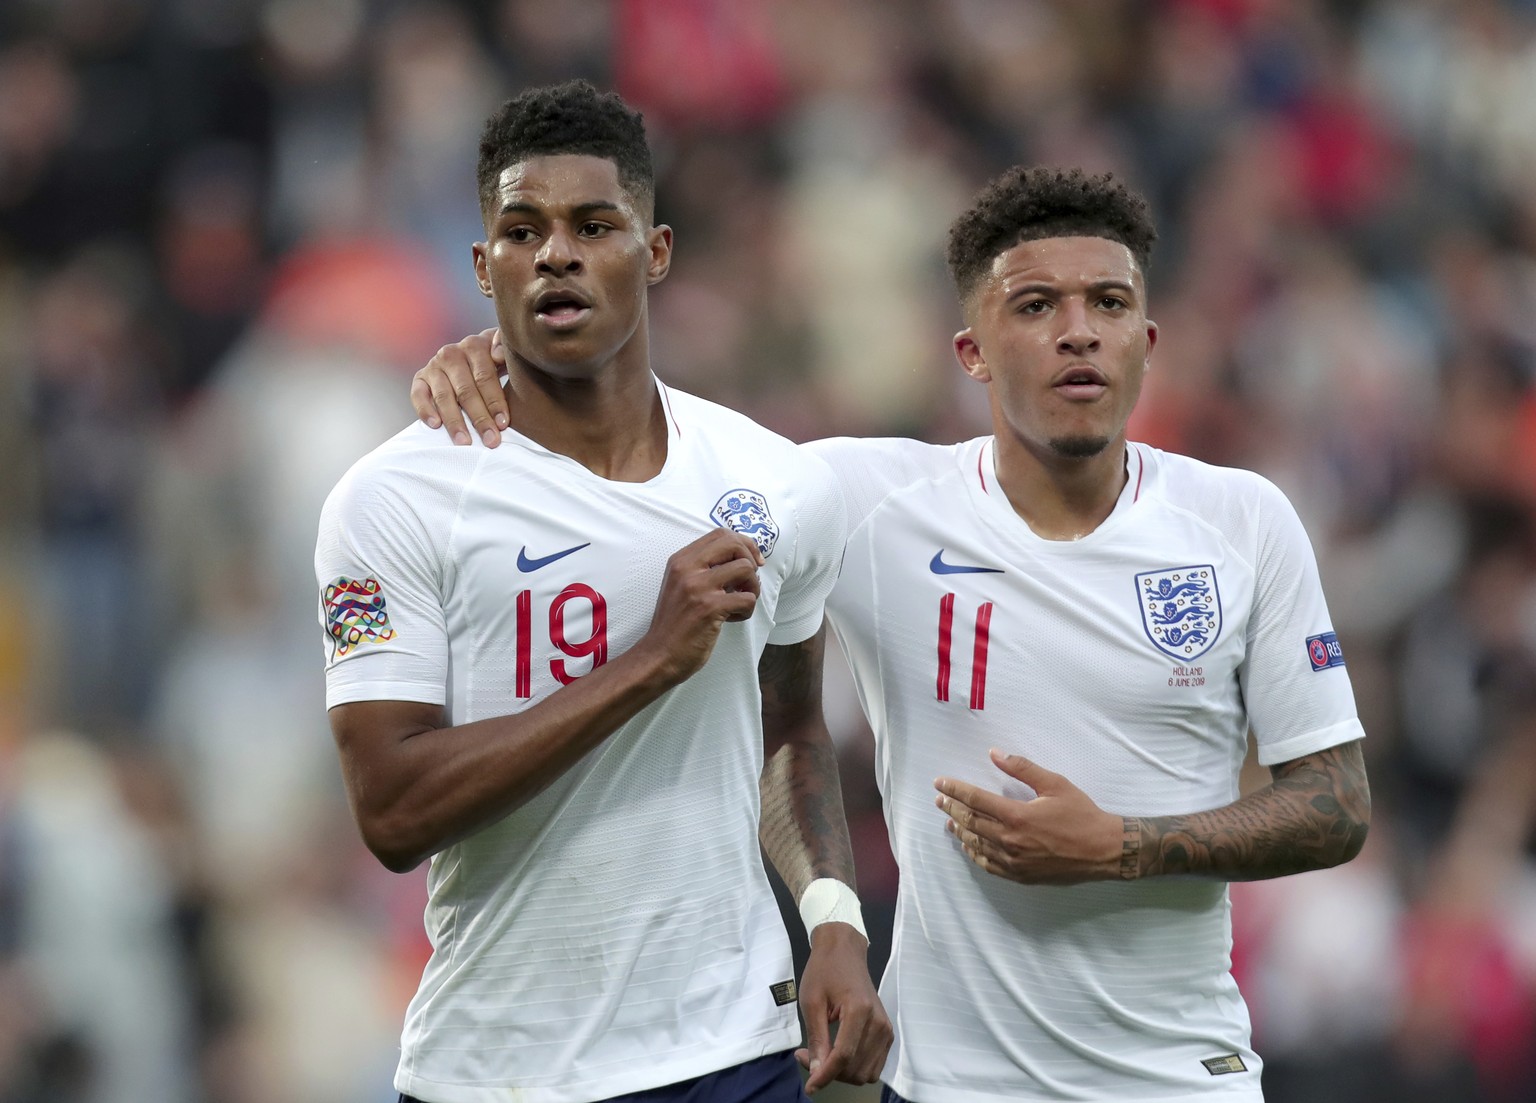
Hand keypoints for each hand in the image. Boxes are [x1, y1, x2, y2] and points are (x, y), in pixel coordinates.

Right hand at [410, 328, 509, 446]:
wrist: (472, 355)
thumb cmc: (494, 361)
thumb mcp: (506, 352)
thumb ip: (505, 349)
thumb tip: (498, 354)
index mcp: (474, 346)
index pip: (485, 377)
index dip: (495, 402)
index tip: (503, 423)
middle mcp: (451, 354)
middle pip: (466, 391)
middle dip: (480, 418)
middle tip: (491, 440)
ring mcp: (434, 366)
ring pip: (444, 397)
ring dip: (455, 422)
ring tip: (465, 442)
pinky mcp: (420, 378)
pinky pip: (418, 396)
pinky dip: (425, 410)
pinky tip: (435, 425)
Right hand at [639, 529, 763, 685]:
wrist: (659, 655)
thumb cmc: (675, 623)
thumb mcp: (681, 585)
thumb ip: (703, 568)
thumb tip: (742, 556)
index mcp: (681, 560)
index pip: (720, 534)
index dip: (744, 544)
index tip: (752, 561)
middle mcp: (688, 568)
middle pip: (734, 543)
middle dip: (751, 559)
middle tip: (749, 581)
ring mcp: (698, 587)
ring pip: (746, 568)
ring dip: (752, 587)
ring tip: (741, 602)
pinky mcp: (709, 608)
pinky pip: (747, 598)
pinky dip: (747, 610)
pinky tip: (733, 619)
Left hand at [795, 922, 890, 1092]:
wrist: (845, 953)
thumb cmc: (824, 971)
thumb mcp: (812, 1002)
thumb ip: (817, 1039)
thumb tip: (817, 1071)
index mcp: (860, 1010)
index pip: (844, 1056)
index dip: (825, 1075)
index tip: (810, 1086)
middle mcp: (879, 1023)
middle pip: (855, 1068)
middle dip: (830, 1072)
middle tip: (808, 1056)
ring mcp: (886, 1029)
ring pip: (866, 1073)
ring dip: (842, 1073)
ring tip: (822, 1055)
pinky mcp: (887, 1033)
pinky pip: (874, 1066)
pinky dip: (855, 1068)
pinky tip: (838, 1055)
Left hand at [935, 749, 1121, 883]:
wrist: (1103, 850)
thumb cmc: (1081, 814)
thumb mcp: (1054, 784)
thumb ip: (1022, 768)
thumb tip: (994, 753)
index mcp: (1017, 816)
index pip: (975, 800)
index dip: (955, 789)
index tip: (940, 783)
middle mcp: (1010, 840)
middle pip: (970, 822)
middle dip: (952, 809)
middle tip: (940, 799)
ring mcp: (1013, 861)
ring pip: (976, 845)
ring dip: (960, 831)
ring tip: (949, 821)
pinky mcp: (1020, 875)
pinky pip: (988, 865)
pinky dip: (975, 853)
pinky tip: (969, 846)